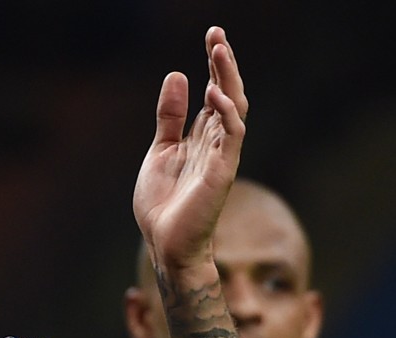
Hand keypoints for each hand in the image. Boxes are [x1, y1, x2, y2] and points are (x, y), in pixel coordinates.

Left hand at [132, 26, 245, 272]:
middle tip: (216, 35)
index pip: (215, 93)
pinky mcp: (221, 173)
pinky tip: (215, 93)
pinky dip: (227, 114)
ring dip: (228, 80)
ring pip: (234, 110)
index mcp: (202, 138)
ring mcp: (221, 157)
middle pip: (228, 95)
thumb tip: (176, 75)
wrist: (165, 244)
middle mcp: (216, 143)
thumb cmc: (164, 205)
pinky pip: (232, 138)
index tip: (212, 35)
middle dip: (224, 65)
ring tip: (218, 51)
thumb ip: (169, 117)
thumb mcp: (161, 151)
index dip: (214, 65)